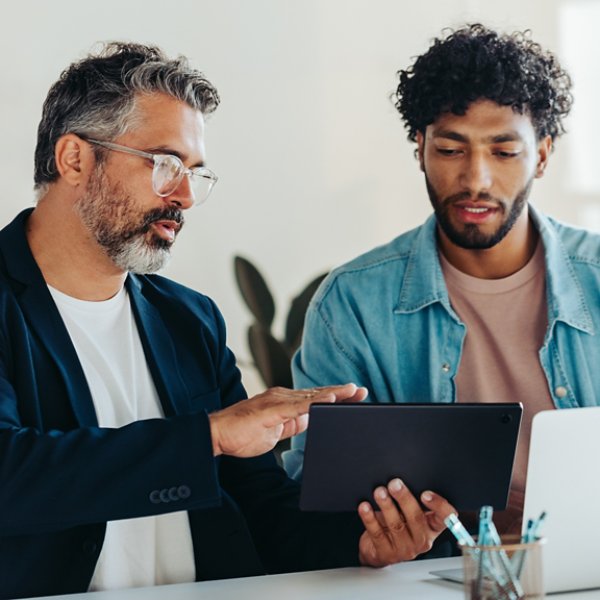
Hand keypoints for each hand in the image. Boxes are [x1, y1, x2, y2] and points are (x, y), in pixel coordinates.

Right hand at [209, 383, 367, 456]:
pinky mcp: (272, 408)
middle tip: (363, 391)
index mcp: (284, 402)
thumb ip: (293, 423)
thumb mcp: (276, 431)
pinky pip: (298, 406)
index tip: (354, 396)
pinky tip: (330, 401)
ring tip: (353, 392)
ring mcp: (277, 400)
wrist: (217, 434)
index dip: (335, 397)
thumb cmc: (242, 434)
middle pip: (318, 394)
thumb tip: (311, 419)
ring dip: (333, 394)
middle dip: (341, 394)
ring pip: (311, 396)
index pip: (315, 398)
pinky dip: (316, 402)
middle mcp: (283, 397)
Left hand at [357, 478, 454, 566]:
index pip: (446, 518)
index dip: (439, 506)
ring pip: (396, 525)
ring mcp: (404, 549)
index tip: (425, 493)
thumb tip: (402, 478)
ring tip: (379, 492)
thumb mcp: (408, 514)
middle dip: (404, 498)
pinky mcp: (386, 553)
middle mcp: (421, 539)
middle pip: (416, 518)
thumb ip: (412, 500)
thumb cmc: (397, 524)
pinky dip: (370, 518)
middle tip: (394, 483)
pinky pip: (377, 533)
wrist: (378, 550)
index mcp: (432, 527)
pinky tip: (365, 507)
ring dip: (387, 506)